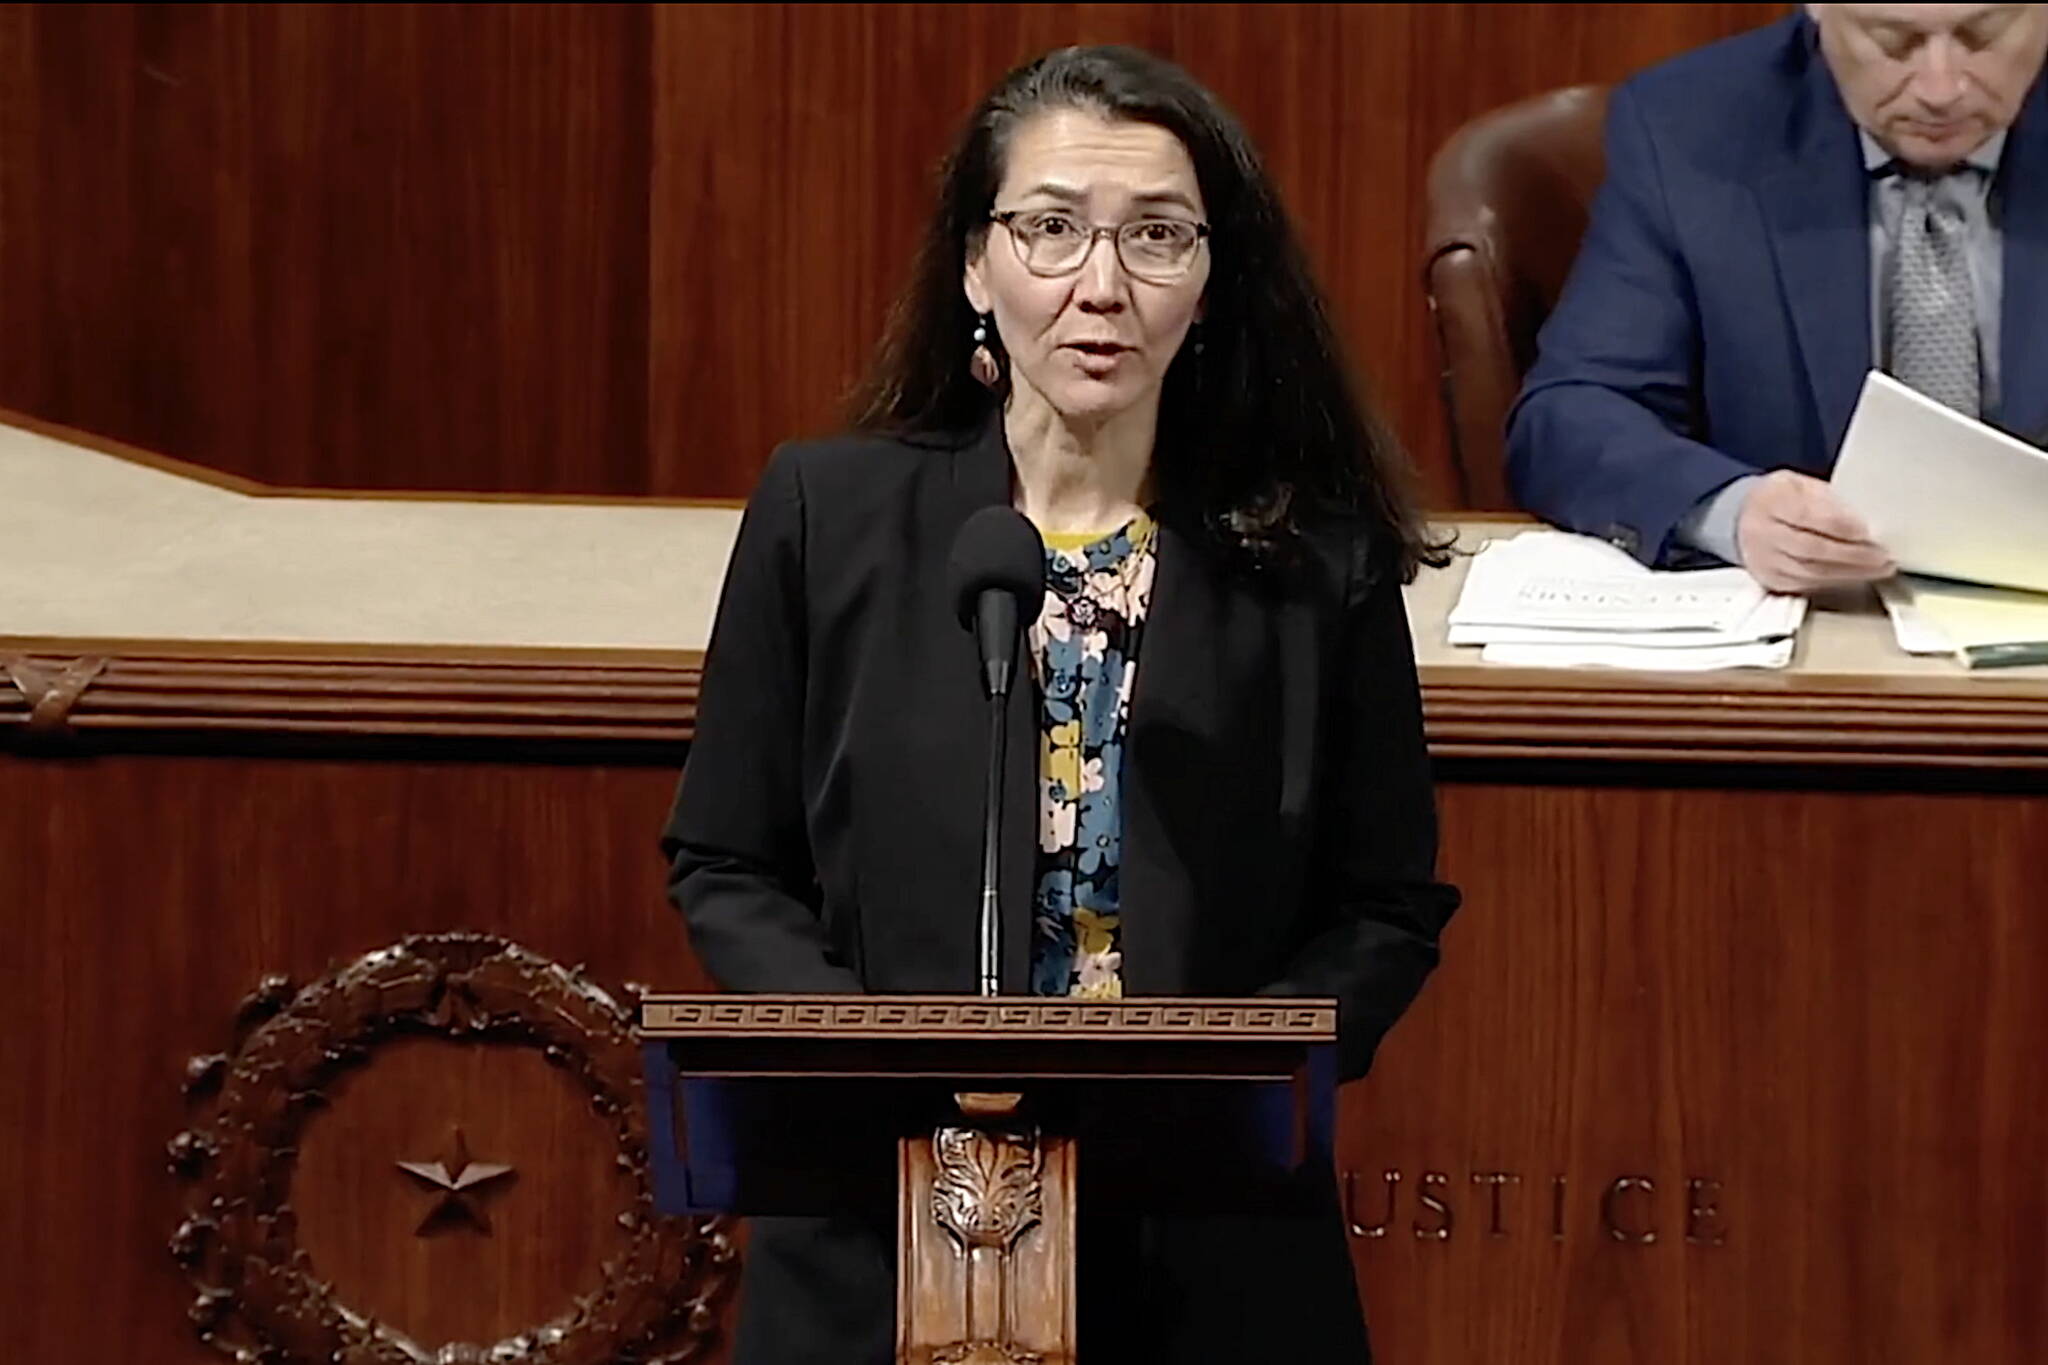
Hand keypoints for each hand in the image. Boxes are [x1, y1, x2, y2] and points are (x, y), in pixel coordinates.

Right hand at [1735, 470, 1894, 592]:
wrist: (1742, 521)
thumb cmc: (1781, 500)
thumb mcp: (1801, 485)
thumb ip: (1828, 499)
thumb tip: (1864, 519)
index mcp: (1770, 500)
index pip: (1805, 515)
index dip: (1839, 525)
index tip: (1867, 531)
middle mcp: (1762, 533)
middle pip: (1810, 549)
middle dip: (1852, 554)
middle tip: (1882, 555)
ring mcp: (1764, 560)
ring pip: (1811, 572)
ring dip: (1850, 572)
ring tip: (1879, 568)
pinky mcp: (1770, 581)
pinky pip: (1807, 585)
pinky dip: (1836, 581)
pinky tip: (1856, 576)